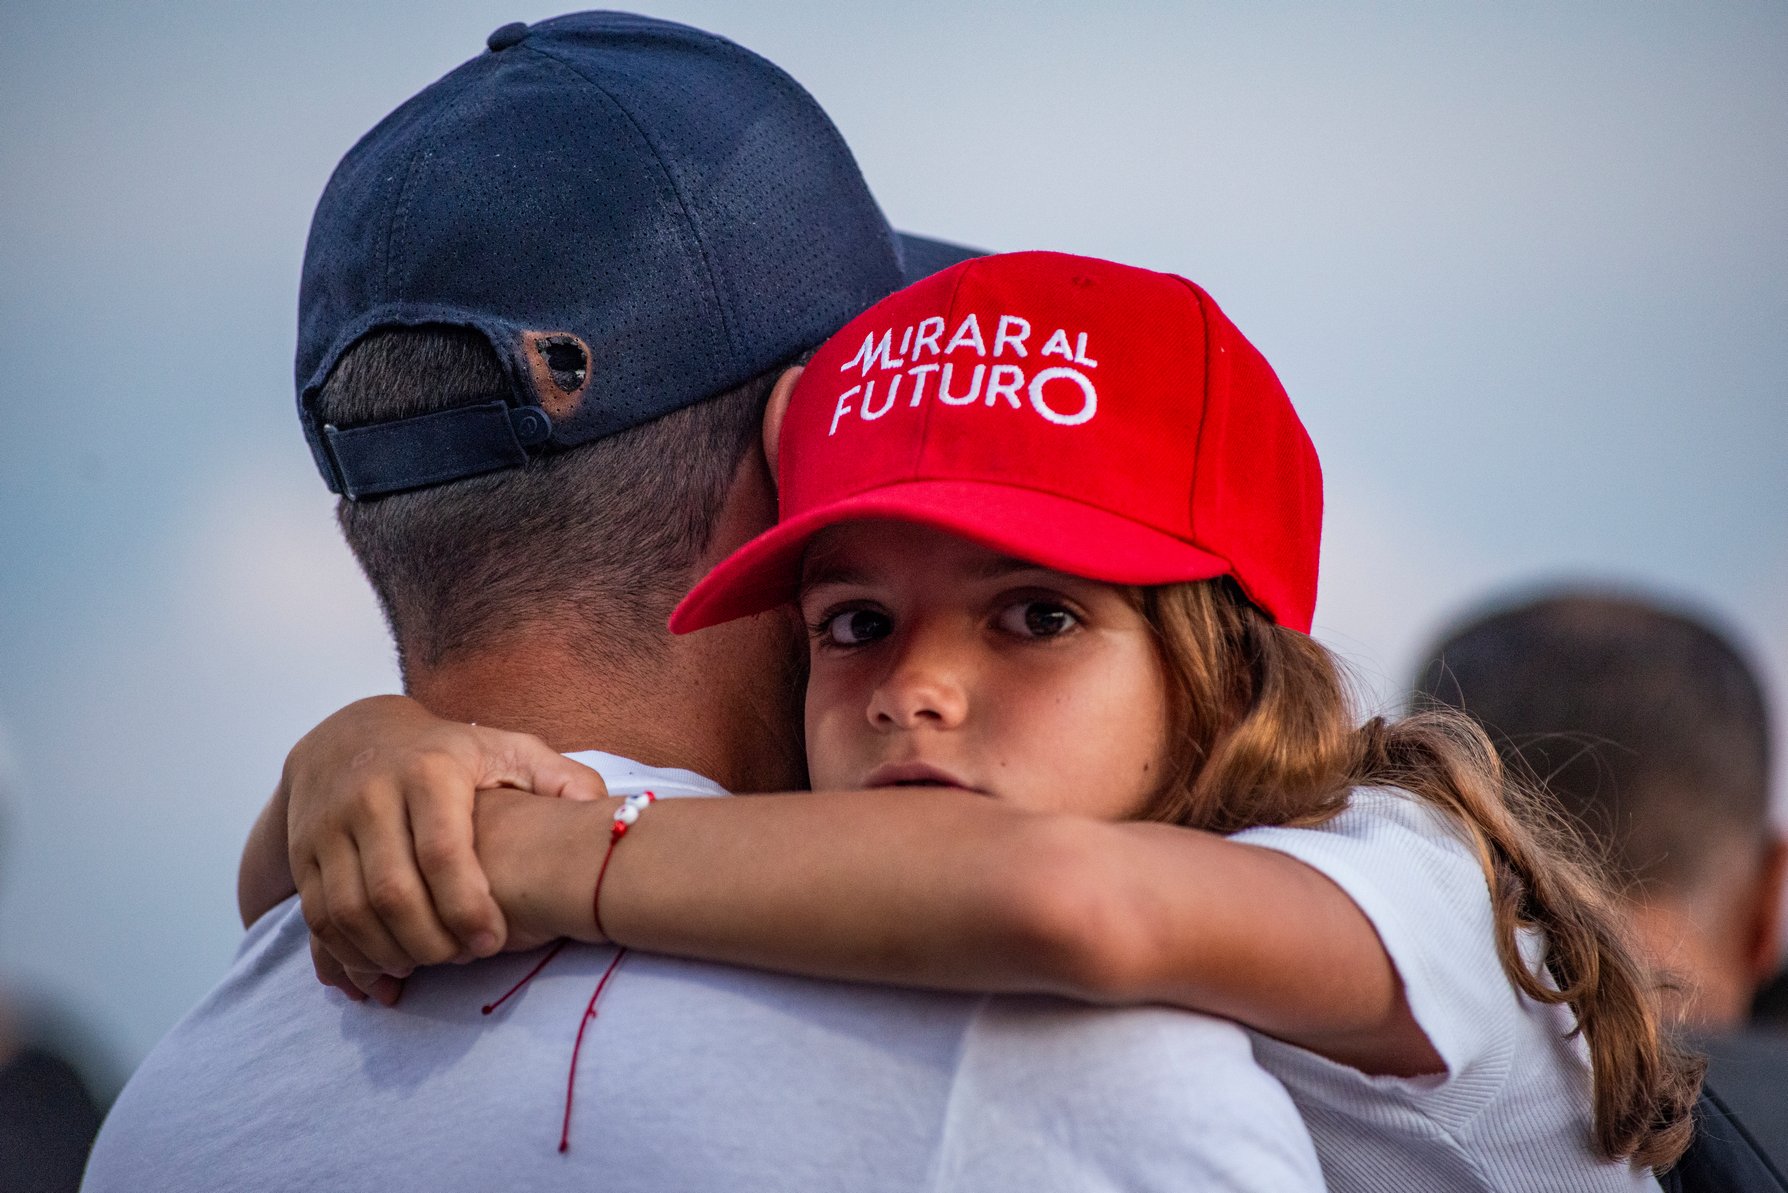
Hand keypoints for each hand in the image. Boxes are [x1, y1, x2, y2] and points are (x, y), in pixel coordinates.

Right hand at [283, 696, 607, 1002]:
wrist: (349, 736)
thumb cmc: (450, 754)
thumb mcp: (507, 750)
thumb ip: (560, 779)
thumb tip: (615, 812)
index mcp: (429, 771)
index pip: (442, 851)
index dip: (467, 906)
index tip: (491, 942)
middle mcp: (370, 795)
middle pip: (391, 892)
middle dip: (428, 942)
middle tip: (461, 961)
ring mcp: (328, 825)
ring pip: (348, 912)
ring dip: (386, 955)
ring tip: (425, 969)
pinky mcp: (302, 853)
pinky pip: (317, 918)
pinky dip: (346, 957)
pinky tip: (382, 975)